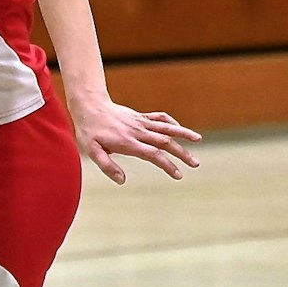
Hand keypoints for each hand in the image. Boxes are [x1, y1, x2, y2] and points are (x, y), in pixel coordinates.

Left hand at [72, 98, 200, 183]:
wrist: (89, 105)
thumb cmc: (89, 130)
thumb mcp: (91, 150)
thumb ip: (106, 165)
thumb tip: (122, 180)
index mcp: (128, 142)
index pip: (153, 154)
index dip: (167, 165)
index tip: (178, 175)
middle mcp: (138, 132)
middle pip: (165, 142)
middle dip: (182, 153)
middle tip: (196, 164)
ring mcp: (140, 122)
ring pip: (166, 128)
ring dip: (183, 134)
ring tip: (198, 140)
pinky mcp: (140, 116)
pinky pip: (160, 118)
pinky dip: (171, 123)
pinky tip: (180, 129)